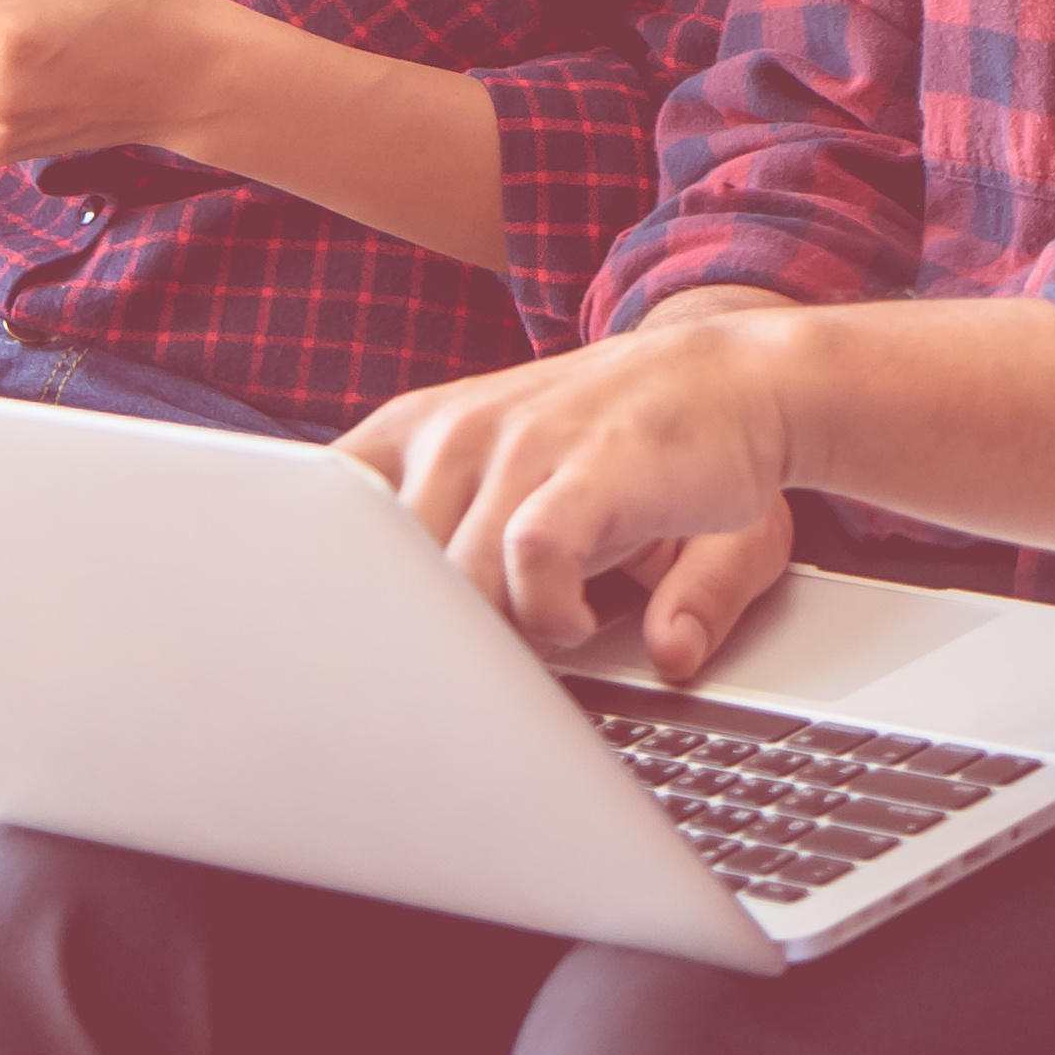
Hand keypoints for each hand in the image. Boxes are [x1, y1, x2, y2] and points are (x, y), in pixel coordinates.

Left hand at [336, 319, 801, 674]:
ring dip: (490, 634)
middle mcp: (456, 432)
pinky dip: (548, 611)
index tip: (323, 645)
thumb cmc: (620, 452)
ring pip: (452, 575)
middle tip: (462, 673)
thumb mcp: (514, 490)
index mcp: (420, 431)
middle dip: (417, 636)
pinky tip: (576, 623)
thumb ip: (444, 554)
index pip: (319, 510)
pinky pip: (528, 558)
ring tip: (536, 639)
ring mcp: (518, 444)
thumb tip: (379, 650)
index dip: (315, 588)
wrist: (740, 380)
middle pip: (385, 568)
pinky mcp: (585, 470)